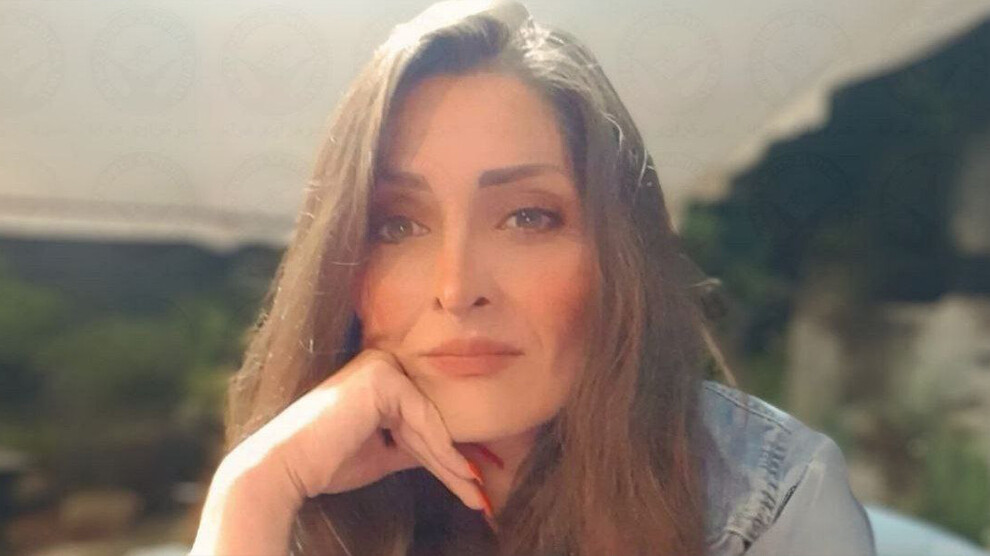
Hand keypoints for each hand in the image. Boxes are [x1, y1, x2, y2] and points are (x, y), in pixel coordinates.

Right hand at [224, 348, 487, 514]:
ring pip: (429, 421)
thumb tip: (450, 455)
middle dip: (454, 462)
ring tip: (476, 492)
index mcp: (380, 379)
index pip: (421, 420)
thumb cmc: (328, 462)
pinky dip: (441, 448)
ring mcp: (382, 366)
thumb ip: (413, 446)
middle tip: (480, 495)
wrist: (287, 467)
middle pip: (428, 420)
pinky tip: (461, 473)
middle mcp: (383, 364)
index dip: (446, 455)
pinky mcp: (381, 377)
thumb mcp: (383, 453)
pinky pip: (421, 417)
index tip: (471, 484)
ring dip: (453, 462)